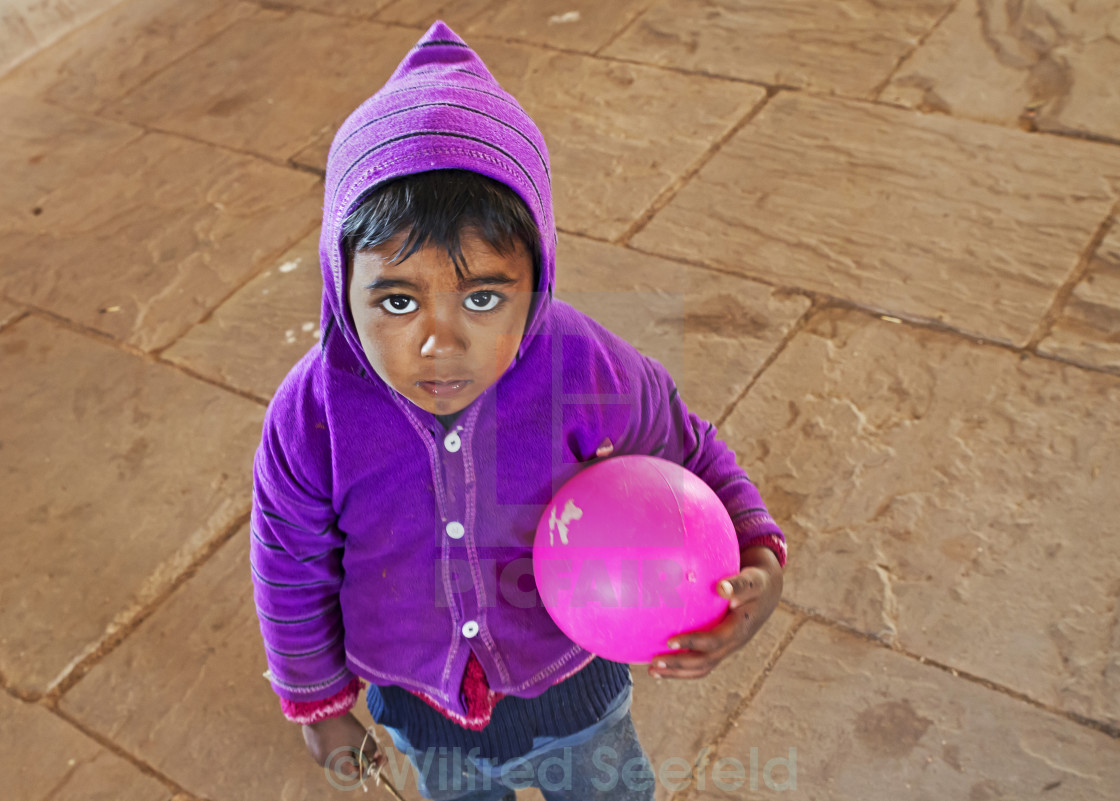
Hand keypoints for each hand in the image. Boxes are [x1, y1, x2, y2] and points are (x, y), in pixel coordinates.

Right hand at [302, 712, 384, 784]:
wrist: (319, 708)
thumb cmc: (341, 724)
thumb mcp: (361, 736)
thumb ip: (371, 748)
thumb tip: (374, 755)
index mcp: (336, 765)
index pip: (357, 774)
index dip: (371, 766)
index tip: (380, 756)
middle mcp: (324, 763)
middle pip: (348, 764)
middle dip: (360, 754)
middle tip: (368, 741)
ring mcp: (316, 754)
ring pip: (338, 755)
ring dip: (349, 748)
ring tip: (355, 733)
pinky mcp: (311, 744)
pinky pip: (328, 748)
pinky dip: (338, 743)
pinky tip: (342, 730)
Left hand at [648, 545, 782, 679]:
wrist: (766, 594)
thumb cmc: (755, 583)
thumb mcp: (751, 580)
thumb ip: (738, 584)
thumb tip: (722, 586)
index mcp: (740, 628)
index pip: (715, 640)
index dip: (693, 642)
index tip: (669, 641)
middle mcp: (734, 643)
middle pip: (705, 661)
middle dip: (679, 664)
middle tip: (653, 663)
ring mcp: (727, 649)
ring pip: (702, 668)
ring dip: (677, 672)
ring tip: (652, 671)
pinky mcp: (721, 648)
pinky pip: (701, 663)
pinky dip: (682, 667)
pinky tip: (663, 664)